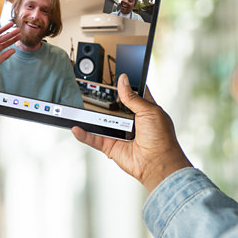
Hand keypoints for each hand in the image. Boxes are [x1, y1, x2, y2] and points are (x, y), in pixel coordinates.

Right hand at [72, 74, 191, 192]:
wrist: (158, 163)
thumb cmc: (162, 138)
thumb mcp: (149, 111)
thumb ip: (133, 97)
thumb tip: (122, 81)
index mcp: (143, 109)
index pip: (131, 93)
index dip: (123, 84)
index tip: (112, 74)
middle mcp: (130, 121)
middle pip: (112, 106)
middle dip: (102, 99)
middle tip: (89, 89)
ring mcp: (119, 133)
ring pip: (100, 122)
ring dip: (89, 116)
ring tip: (76, 107)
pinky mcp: (111, 146)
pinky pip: (94, 139)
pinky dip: (84, 134)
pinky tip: (77, 128)